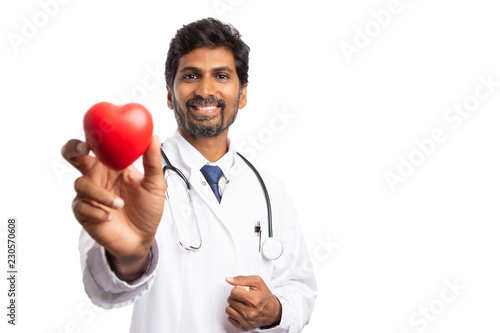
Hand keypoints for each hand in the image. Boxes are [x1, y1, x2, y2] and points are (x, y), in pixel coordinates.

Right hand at [61, 136, 165, 277]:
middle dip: (72, 149)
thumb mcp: (155, 184)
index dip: (89, 136)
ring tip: (120, 204)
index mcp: (112, 166)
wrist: (143, 238)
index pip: (95, 146)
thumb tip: (154, 137)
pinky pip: (81, 207)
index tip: (94, 133)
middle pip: (72, 156)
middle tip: (84, 150)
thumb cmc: (148, 209)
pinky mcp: (84, 213)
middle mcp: (97, 177)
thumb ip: (153, 161)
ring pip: (80, 184)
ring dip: (100, 194)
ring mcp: (89, 195)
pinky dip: (97, 211)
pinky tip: (110, 217)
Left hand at [225, 275, 281, 330]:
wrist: (273, 312)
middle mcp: (250, 313)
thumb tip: (228, 279)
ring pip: (228, 309)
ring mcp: (246, 321)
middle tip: (244, 296)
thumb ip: (242, 279)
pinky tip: (241, 311)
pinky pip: (230, 318)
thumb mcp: (257, 282)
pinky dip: (234, 314)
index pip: (234, 292)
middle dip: (235, 296)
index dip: (238, 289)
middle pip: (230, 300)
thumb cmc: (265, 297)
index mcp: (254, 300)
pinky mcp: (244, 327)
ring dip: (233, 305)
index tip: (244, 290)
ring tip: (242, 303)